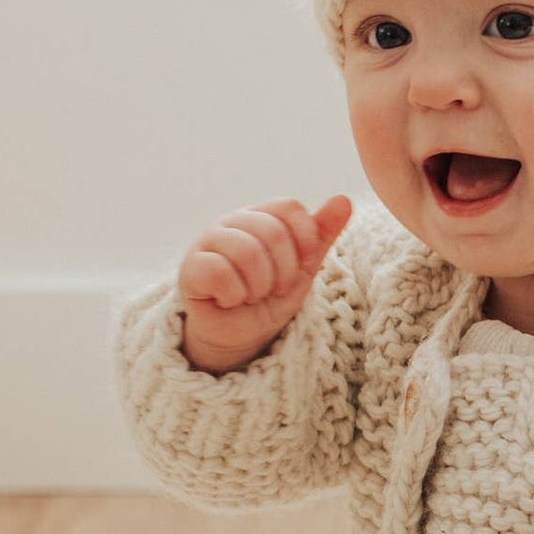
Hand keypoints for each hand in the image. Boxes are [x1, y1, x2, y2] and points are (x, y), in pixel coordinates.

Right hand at [177, 194, 352, 373]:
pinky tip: (230, 300)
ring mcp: (206, 242)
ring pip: (247, 252)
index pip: (289, 207)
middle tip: (275, 288)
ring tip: (253, 295)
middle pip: (272, 232)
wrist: (241, 333)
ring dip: (260, 286)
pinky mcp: (190, 268)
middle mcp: (231, 222)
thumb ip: (322, 233)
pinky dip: (235, 295)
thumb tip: (344, 199)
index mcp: (260, 216)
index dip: (305, 238)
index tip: (303, 263)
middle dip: (284, 271)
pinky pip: (220, 272)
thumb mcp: (304, 266)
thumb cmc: (270, 296)